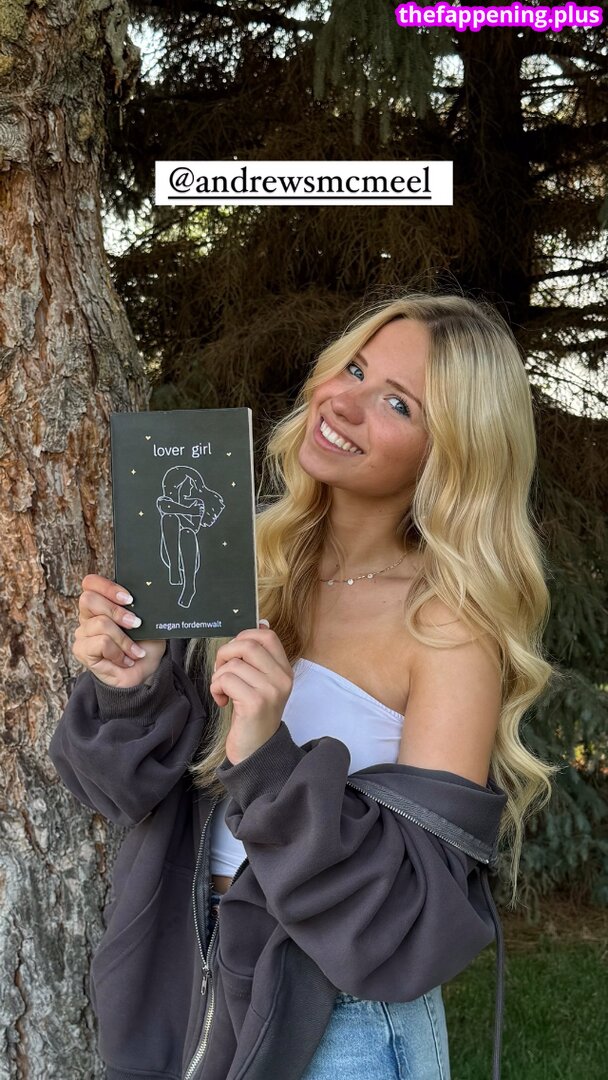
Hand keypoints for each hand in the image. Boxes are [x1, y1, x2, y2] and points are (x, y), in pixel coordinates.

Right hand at [73, 575, 167, 687]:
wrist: (145, 673)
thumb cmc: (145, 646)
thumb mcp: (148, 621)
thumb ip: (140, 607)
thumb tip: (143, 597)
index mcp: (102, 603)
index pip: (91, 583)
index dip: (107, 587)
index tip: (129, 599)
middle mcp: (88, 616)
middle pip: (88, 599)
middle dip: (117, 611)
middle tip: (136, 624)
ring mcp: (83, 633)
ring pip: (101, 623)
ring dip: (124, 639)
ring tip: (134, 651)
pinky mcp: (81, 650)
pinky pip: (101, 643)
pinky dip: (118, 652)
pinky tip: (125, 660)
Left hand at [209, 624, 293, 763]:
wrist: (256, 751)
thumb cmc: (252, 715)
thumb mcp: (261, 682)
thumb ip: (260, 656)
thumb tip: (261, 621)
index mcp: (284, 670)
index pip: (267, 635)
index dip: (243, 637)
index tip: (233, 655)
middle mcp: (282, 678)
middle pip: (247, 644)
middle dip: (225, 654)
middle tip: (221, 671)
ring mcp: (270, 690)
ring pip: (233, 664)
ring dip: (218, 676)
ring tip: (222, 691)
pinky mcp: (255, 702)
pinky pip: (226, 680)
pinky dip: (216, 688)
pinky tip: (222, 701)